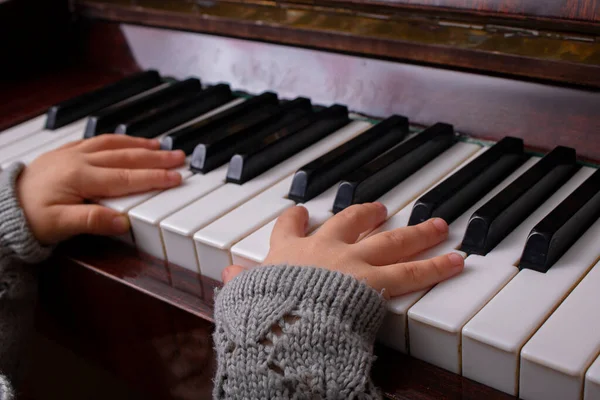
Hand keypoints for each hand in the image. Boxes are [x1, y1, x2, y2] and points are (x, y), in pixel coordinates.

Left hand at [16, 134, 185, 244]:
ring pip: (113, 143)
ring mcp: (72, 153)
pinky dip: (118, 139)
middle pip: (126, 156)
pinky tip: (128, 141)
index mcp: (80, 177)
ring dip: (140, 144)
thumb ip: (91, 221)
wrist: (1, 206)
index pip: (126, 177)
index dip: (154, 177)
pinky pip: (98, 139)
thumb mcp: (58, 225)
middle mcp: (79, 160)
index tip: (176, 178)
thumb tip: (122, 222)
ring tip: (161, 146)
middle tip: (179, 157)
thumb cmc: (28, 218)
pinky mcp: (66, 152)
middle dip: (156, 157)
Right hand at [222, 202, 463, 297]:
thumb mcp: (244, 297)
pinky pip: (412, 272)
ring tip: (435, 225)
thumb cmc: (264, 312)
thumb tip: (227, 275)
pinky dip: (436, 266)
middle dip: (365, 213)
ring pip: (390, 240)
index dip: (296, 219)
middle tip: (378, 208)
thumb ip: (241, 283)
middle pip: (349, 223)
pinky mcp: (376, 282)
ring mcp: (353, 263)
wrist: (285, 323)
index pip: (289, 228)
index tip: (302, 213)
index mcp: (288, 254)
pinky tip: (456, 260)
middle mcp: (324, 250)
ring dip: (415, 232)